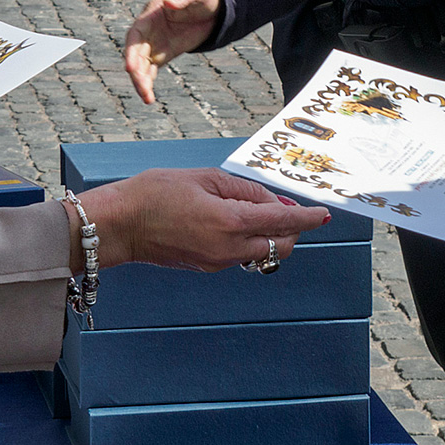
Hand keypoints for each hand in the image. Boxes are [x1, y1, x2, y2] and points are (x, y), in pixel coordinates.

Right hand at [78, 167, 330, 269]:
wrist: (120, 226)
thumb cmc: (155, 193)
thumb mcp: (204, 178)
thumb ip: (244, 190)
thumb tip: (272, 201)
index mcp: (230, 222)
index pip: (283, 221)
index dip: (308, 217)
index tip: (325, 213)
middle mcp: (229, 248)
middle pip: (280, 245)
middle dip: (292, 228)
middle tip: (284, 205)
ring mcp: (219, 262)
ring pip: (262, 252)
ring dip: (269, 234)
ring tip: (251, 207)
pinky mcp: (208, 267)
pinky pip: (241, 254)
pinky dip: (248, 239)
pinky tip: (232, 219)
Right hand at [123, 0, 221, 101]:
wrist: (213, 6)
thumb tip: (168, 1)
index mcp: (151, 14)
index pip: (136, 34)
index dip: (131, 51)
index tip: (130, 67)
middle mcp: (148, 30)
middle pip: (136, 53)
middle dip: (137, 71)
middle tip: (142, 89)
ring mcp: (154, 43)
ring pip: (142, 65)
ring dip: (142, 81)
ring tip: (147, 99)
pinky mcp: (164, 54)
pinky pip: (151, 70)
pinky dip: (148, 82)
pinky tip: (148, 97)